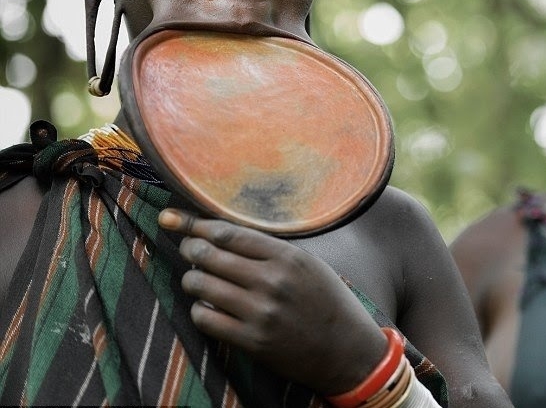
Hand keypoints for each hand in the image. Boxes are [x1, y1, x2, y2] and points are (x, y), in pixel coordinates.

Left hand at [158, 208, 386, 393]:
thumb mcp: (308, 264)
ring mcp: (260, 313)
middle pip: (209, 255)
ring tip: (197, 279)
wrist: (346, 350)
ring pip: (201, 285)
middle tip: (189, 250)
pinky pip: (205, 318)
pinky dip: (199, 309)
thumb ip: (270, 250)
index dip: (196, 225)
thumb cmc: (327, 301)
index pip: (229, 233)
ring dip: (192, 280)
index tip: (174, 219)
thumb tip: (223, 234)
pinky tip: (208, 306)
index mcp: (288, 257)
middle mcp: (272, 281)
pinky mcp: (252, 341)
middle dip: (190, 249)